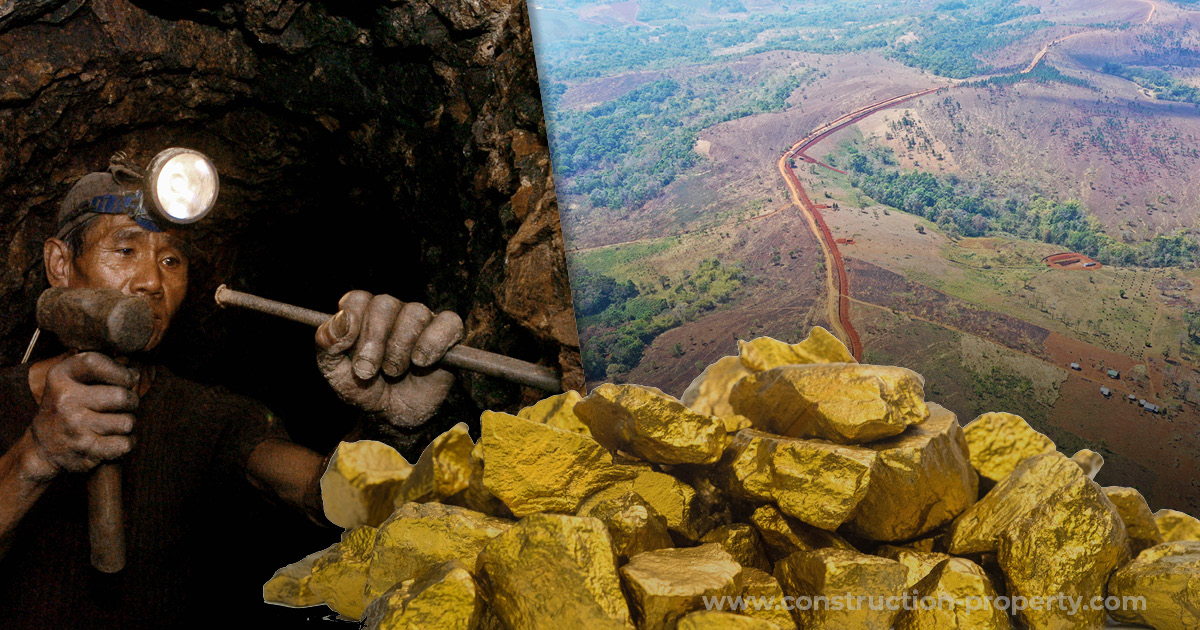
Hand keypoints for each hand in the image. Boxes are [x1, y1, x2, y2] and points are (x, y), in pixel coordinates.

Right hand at [29, 352, 139, 474]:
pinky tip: (117, 438)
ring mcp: (74, 426)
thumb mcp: (71, 380)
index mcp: (60, 377)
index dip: (121, 371)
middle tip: (125, 404)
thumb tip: (136, 372)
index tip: (128, 378)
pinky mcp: (85, 449)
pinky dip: (127, 442)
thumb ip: (101, 368)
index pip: (96, 362)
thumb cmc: (68, 406)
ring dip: (128, 423)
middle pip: (122, 396)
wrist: (42, 446)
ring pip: (127, 422)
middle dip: (132, 401)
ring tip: (116, 422)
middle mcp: (65, 400)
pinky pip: (124, 443)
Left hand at [315, 291, 463, 427]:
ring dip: (400, 348)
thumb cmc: (364, 390)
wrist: (392, 417)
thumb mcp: (335, 372)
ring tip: (394, 372)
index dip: (352, 321)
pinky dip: (432, 343)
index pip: (358, 299)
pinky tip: (421, 362)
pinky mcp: (449, 334)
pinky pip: (448, 323)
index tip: (347, 348)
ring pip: (414, 313)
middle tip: (367, 371)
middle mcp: (394, 311)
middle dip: (373, 341)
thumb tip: (342, 320)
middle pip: (385, 304)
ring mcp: (423, 320)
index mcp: (364, 314)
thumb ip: (328, 345)